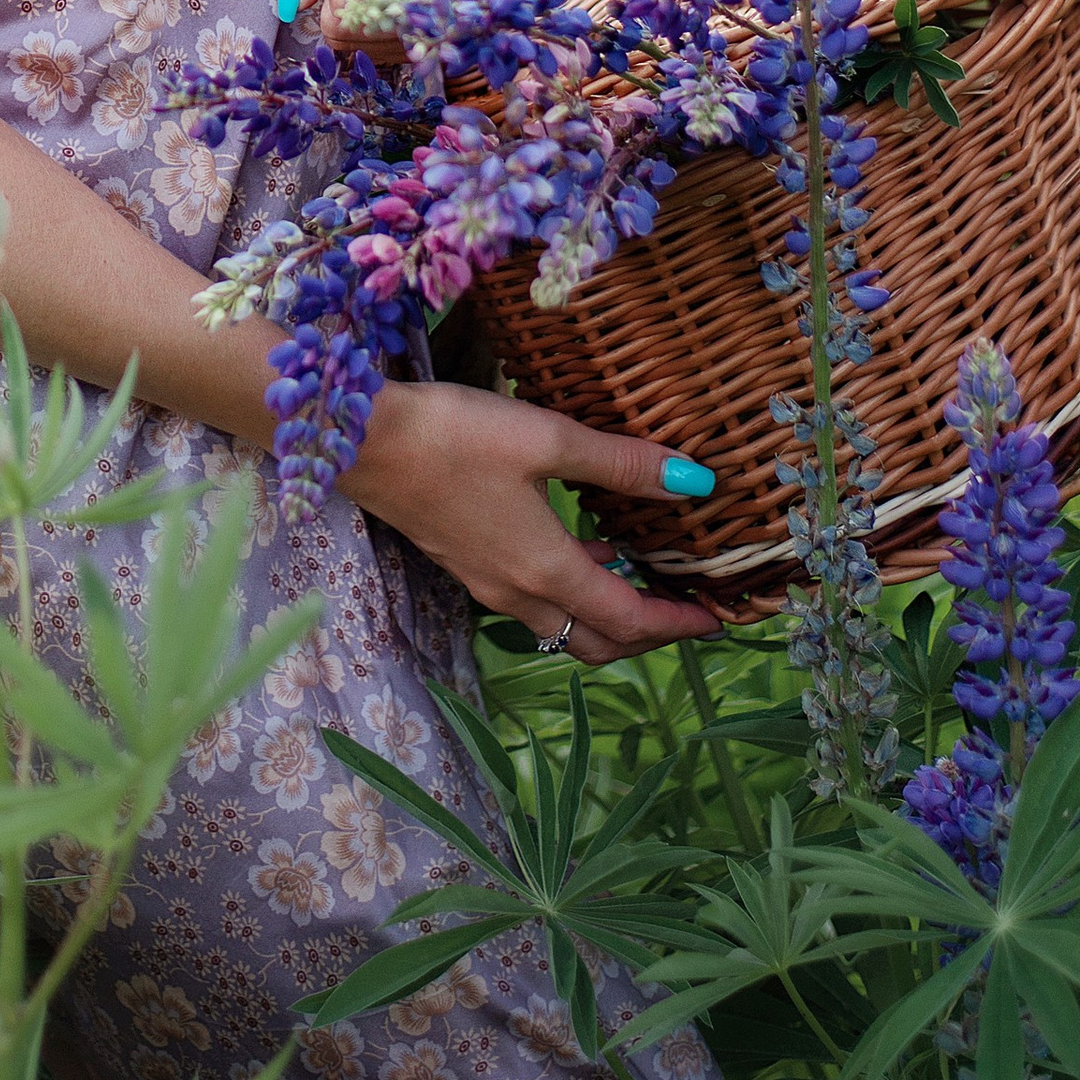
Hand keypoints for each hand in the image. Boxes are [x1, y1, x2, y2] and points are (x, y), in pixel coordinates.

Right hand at [344, 378, 721, 664]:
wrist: (362, 441)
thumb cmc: (455, 437)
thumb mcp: (547, 439)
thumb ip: (622, 464)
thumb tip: (696, 480)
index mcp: (547, 571)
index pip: (630, 622)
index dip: (679, 625)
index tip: (718, 618)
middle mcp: (517, 593)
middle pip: (596, 642)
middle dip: (647, 635)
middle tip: (685, 610)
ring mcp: (485, 583)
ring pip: (561, 627)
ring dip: (606, 617)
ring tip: (640, 579)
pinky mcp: (463, 563)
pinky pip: (532, 603)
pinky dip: (570, 594)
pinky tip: (578, 550)